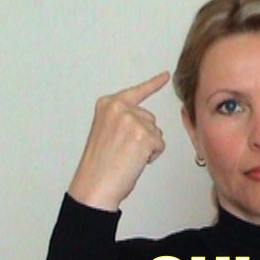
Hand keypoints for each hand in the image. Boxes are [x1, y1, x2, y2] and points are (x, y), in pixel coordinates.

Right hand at [68, 71, 169, 210]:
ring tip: (127, 157)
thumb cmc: (99, 166)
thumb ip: (122, 120)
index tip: (165, 75)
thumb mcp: (105, 132)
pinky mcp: (144, 135)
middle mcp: (119, 108)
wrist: (95, 185)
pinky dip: (152, 156)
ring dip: (148, 146)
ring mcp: (132, 120)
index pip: (136, 92)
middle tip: (124, 151)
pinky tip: (135, 161)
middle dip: (144, 135)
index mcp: (107, 104)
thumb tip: (145, 122)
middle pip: (149, 118)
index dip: (153, 84)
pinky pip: (160, 144)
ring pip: (156, 132)